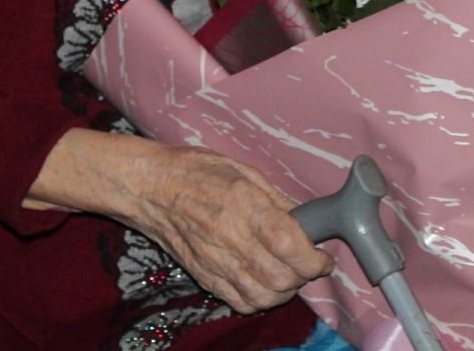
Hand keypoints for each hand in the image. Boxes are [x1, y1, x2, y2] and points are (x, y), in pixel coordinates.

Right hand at [25, 132, 330, 313]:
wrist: (150, 188)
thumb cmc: (196, 171)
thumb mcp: (243, 171)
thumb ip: (276, 200)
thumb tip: (305, 221)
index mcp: (245, 205)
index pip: (292, 246)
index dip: (315, 259)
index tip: (323, 256)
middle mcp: (231, 237)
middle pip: (281, 278)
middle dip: (303, 276)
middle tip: (307, 264)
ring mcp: (215, 262)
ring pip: (263, 297)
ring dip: (284, 291)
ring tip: (287, 275)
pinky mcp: (204, 276)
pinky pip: (240, 302)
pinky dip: (259, 300)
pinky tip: (263, 283)